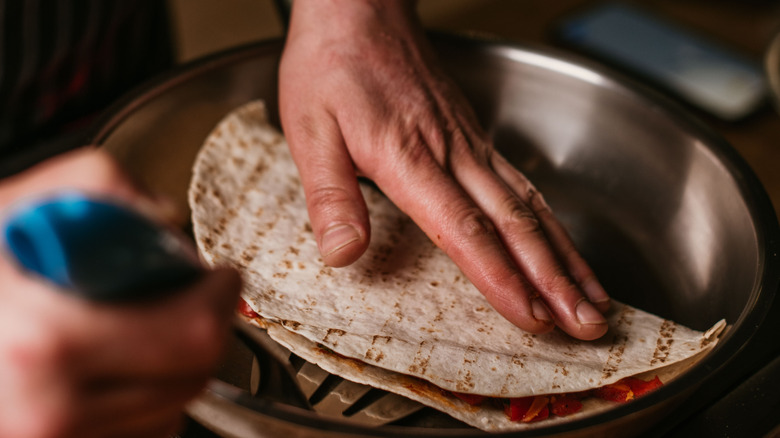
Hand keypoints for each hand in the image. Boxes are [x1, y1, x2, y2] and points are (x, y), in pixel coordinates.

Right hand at [0, 148, 241, 437]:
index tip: (219, 277)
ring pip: (172, 409)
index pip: (190, 334)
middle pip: (191, 375)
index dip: (217, 298)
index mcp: (43, 342)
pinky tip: (122, 367)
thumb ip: (96, 187)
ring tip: (147, 329)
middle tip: (198, 296)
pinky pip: (143, 433)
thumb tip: (163, 214)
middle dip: (206, 327)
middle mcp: (48, 412)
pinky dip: (149, 399)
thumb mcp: (12, 208)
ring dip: (177, 366)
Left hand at [279, 0, 609, 339]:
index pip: (465, 228)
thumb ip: (330, 195)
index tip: (531, 316)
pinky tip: (563, 245)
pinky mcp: (475, 137)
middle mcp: (453, 153)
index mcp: (410, 158)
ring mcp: (470, 143)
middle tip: (588, 323)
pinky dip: (552, 223)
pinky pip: (523, 184)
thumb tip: (344, 254)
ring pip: (531, 205)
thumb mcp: (310, 131)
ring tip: (594, 297)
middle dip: (556, 279)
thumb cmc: (334, 67)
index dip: (500, 277)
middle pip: (516, 223)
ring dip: (567, 256)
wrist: (360, 11)